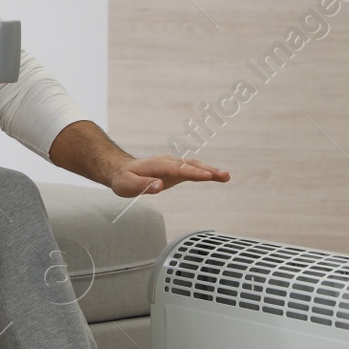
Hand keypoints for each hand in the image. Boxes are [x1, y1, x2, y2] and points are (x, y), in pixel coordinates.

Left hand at [107, 155, 230, 196]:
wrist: (121, 170)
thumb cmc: (124, 179)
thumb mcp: (128, 185)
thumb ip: (143, 185)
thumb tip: (159, 186)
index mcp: (156, 165)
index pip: (177, 169)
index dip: (192, 172)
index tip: (206, 175)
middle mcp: (167, 162)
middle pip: (189, 165)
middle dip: (207, 170)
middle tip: (223, 175)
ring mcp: (172, 165)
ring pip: (193, 165)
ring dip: (210, 170)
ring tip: (226, 176)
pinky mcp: (175, 170)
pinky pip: (192, 170)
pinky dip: (205, 172)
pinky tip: (218, 176)